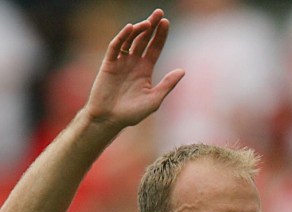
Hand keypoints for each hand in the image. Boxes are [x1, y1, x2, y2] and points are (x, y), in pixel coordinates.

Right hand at [84, 9, 183, 131]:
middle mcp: (133, 63)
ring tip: (148, 22)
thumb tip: (183, 70)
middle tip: (159, 13)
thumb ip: (167, 84)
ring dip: (139, 30)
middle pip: (144, 40)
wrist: (110, 119)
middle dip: (151, 26)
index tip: (166, 22)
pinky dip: (122, 37)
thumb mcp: (154, 100)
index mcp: (145, 70)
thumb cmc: (132, 114)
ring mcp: (121, 61)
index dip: (160, 36)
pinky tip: (131, 29)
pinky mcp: (109, 63)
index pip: (154, 48)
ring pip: (130, 40)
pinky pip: (116, 46)